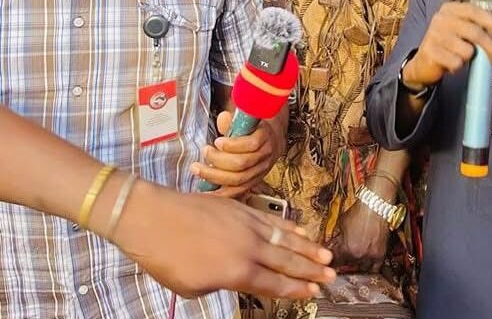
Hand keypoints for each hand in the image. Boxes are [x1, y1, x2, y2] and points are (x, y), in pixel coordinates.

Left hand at [111, 181, 335, 298]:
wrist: (151, 217)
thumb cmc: (165, 257)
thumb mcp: (193, 286)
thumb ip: (222, 283)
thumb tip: (236, 277)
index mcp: (237, 272)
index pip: (275, 284)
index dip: (297, 289)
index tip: (315, 291)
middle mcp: (248, 248)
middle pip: (287, 261)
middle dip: (311, 270)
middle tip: (332, 276)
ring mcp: (247, 225)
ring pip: (285, 238)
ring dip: (308, 248)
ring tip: (326, 256)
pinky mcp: (241, 208)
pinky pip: (271, 219)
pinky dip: (289, 226)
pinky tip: (300, 230)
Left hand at [190, 111, 280, 197]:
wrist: (270, 142)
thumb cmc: (253, 130)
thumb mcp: (246, 120)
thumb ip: (233, 120)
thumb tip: (223, 118)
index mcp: (264, 137)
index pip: (250, 144)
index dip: (232, 144)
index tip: (217, 141)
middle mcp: (264, 156)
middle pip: (241, 163)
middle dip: (218, 160)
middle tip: (205, 151)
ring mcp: (259, 171)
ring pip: (238, 179)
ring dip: (214, 176)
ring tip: (198, 169)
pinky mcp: (252, 183)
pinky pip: (237, 192)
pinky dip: (221, 193)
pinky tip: (206, 191)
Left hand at [330, 198, 389, 271]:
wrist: (375, 205)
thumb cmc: (357, 212)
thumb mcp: (341, 225)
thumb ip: (337, 239)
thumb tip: (331, 246)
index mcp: (346, 249)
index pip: (335, 262)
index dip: (332, 261)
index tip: (330, 260)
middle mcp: (358, 255)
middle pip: (347, 266)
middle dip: (343, 263)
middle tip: (341, 259)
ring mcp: (371, 256)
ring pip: (360, 269)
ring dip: (355, 266)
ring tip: (352, 262)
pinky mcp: (381, 254)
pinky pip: (374, 268)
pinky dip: (369, 267)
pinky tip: (365, 264)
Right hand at [402, 2, 491, 89]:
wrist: (424, 62)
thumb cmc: (451, 42)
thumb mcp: (469, 29)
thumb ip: (490, 19)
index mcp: (451, 8)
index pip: (474, 10)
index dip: (491, 20)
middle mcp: (441, 18)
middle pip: (474, 32)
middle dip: (490, 47)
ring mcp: (433, 35)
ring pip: (466, 50)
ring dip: (470, 58)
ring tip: (463, 57)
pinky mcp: (429, 52)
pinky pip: (456, 62)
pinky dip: (458, 66)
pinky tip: (452, 64)